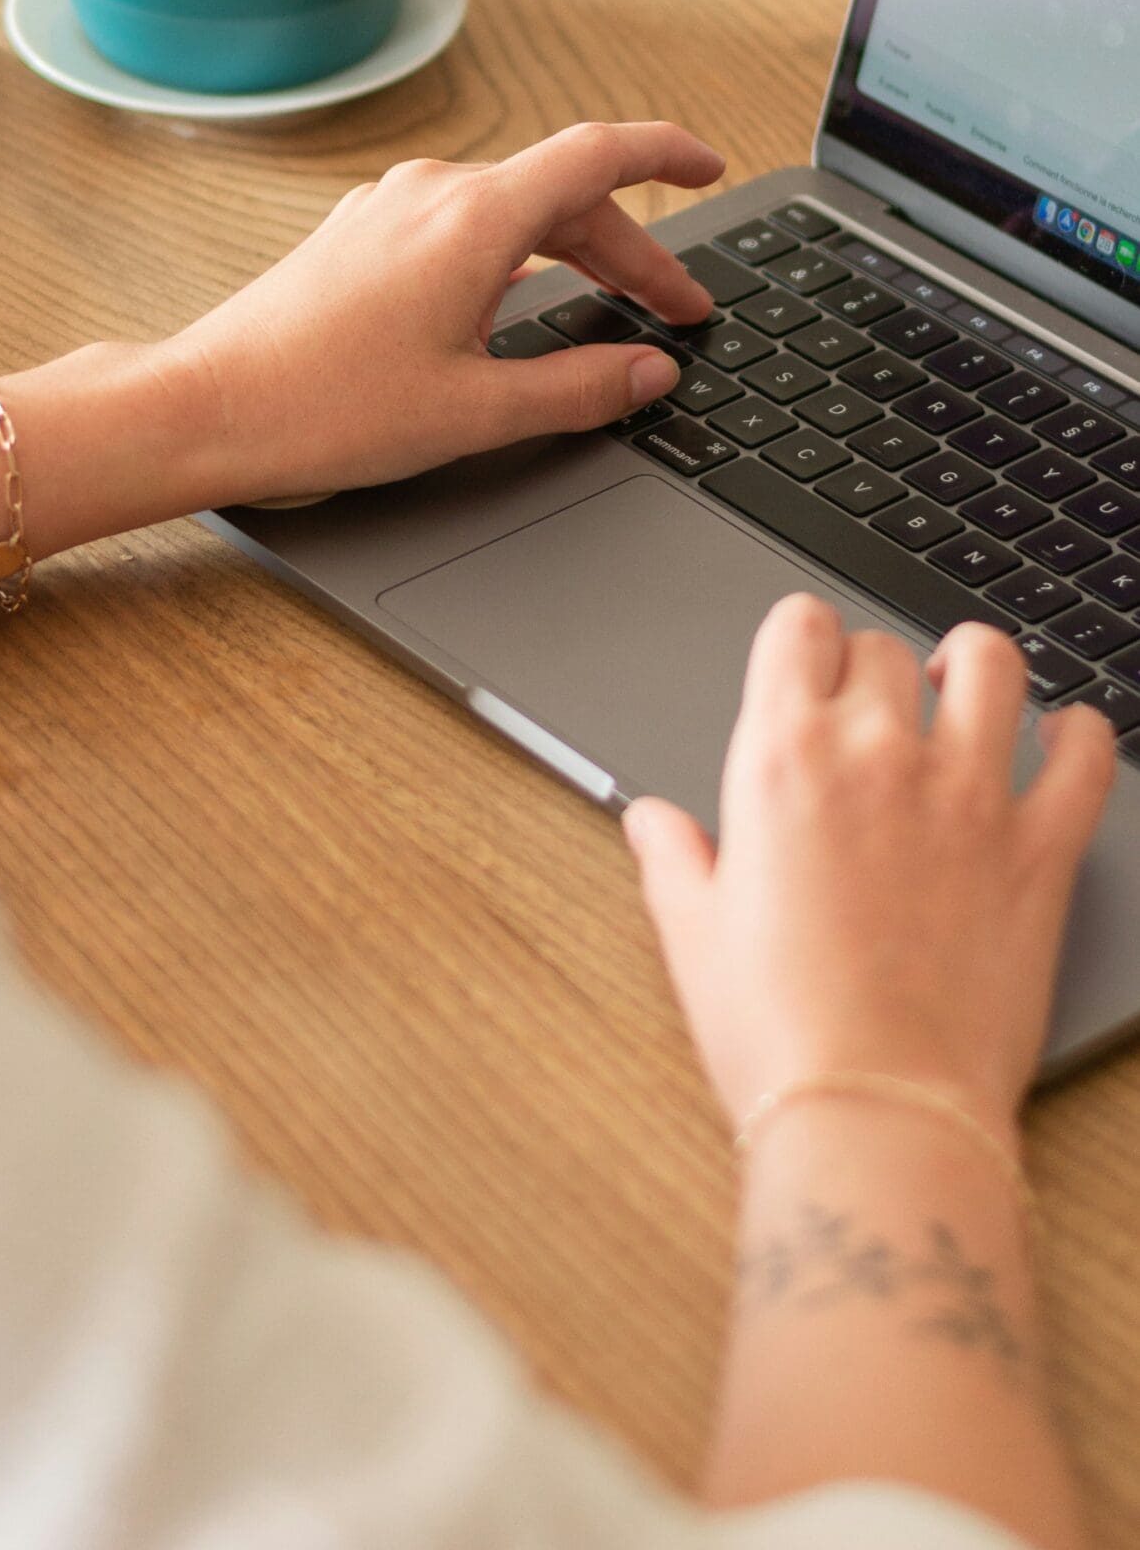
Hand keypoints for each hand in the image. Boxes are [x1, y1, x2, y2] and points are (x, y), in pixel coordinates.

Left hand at [160, 119, 722, 505]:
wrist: (207, 408)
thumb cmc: (325, 409)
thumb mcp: (476, 411)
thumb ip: (579, 387)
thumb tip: (649, 371)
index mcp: (473, 219)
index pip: (599, 154)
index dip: (668, 153)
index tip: (710, 166)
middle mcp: (431, 193)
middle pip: (563, 194)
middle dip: (632, 249)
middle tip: (678, 311)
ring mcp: (389, 208)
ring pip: (512, 211)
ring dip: (573, 252)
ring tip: (615, 310)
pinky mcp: (360, 236)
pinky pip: (462, 225)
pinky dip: (515, 256)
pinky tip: (522, 304)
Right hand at [625, 599, 1116, 1138]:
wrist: (876, 1113)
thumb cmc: (778, 1033)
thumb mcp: (693, 936)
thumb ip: (674, 857)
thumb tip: (654, 821)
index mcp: (780, 758)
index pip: (798, 626)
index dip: (800, 639)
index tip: (804, 667)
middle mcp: (876, 754)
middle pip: (883, 647)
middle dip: (872, 668)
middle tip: (869, 710)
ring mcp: (967, 795)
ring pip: (991, 665)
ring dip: (973, 665)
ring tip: (962, 689)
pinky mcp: (1040, 849)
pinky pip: (1084, 753)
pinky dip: (1078, 732)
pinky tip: (1061, 738)